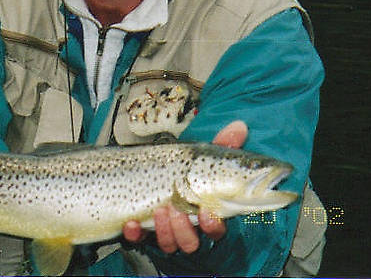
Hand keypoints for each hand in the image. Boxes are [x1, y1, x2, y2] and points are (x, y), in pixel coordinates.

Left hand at [122, 120, 248, 253]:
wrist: (149, 169)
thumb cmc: (184, 168)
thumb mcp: (201, 155)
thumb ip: (222, 145)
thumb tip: (239, 126)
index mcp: (205, 213)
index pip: (215, 229)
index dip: (212, 225)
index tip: (206, 212)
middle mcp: (186, 227)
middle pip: (190, 242)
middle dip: (183, 229)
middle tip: (175, 209)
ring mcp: (163, 230)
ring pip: (169, 244)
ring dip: (164, 231)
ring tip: (158, 210)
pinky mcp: (141, 230)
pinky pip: (137, 240)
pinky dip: (134, 234)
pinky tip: (131, 224)